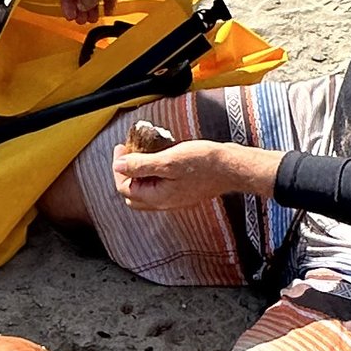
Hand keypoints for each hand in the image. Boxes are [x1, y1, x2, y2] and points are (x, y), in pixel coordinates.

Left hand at [114, 136, 241, 209]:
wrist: (233, 168)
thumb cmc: (205, 163)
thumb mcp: (168, 160)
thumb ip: (140, 165)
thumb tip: (118, 166)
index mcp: (157, 197)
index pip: (124, 187)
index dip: (119, 167)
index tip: (121, 148)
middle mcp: (165, 202)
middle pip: (132, 193)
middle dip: (126, 173)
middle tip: (128, 153)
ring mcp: (175, 198)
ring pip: (146, 190)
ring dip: (140, 174)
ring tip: (142, 154)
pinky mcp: (184, 191)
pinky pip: (160, 186)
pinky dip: (153, 174)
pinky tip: (160, 159)